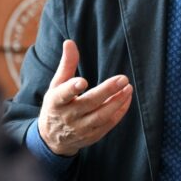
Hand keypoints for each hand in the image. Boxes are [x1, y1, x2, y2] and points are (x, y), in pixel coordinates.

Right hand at [38, 40, 133, 156]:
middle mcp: (68, 116)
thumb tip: (69, 42)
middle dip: (106, 91)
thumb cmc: (56, 105)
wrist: (52, 138)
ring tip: (128, 88)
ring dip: (117, 102)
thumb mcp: (56, 85)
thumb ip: (66, 64)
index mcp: (56, 102)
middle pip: (89, 104)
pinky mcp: (92, 136)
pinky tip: (126, 98)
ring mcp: (80, 129)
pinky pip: (108, 124)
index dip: (71, 88)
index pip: (63, 95)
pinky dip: (119, 111)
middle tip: (123, 79)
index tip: (82, 81)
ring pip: (101, 116)